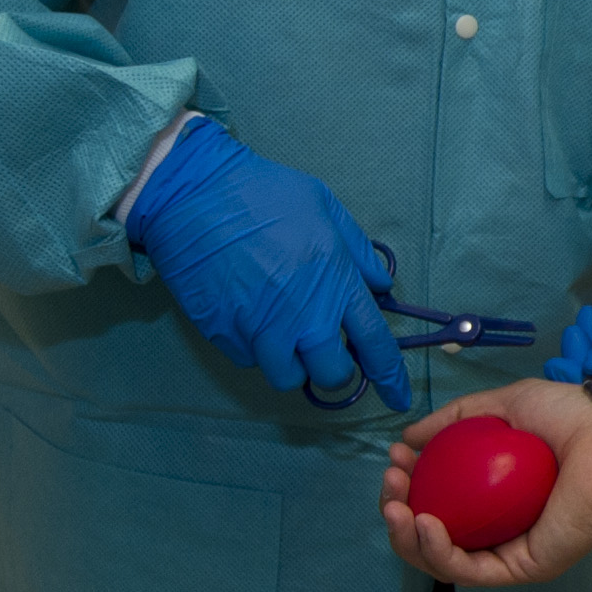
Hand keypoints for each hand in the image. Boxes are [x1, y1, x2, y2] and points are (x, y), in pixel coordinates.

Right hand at [125, 116, 409, 412]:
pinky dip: (255, 347)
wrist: (194, 194)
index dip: (390, 379)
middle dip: (334, 367)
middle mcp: (303, 317)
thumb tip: (379, 285)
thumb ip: (357, 252)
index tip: (397, 398)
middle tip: (324, 346)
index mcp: (336, 285)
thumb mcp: (325, 209)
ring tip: (284, 332)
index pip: (376, 347)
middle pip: (332, 375)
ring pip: (288, 378)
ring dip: (293, 363)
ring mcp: (261, 330)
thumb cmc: (263, 193)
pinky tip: (248, 314)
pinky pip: (248, 359)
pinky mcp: (224, 334)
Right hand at [379, 379, 591, 584]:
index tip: (396, 460)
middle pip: (434, 536)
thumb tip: (408, 437)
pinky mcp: (524, 568)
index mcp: (496, 498)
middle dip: (398, 514)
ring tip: (395, 507)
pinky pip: (470, 570)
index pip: (441, 502)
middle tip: (390, 484)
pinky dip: (438, 551)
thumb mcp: (504, 406)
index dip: (409, 487)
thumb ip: (455, 418)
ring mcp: (512, 552)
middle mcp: (502, 529)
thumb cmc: (573, 418)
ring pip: (444, 560)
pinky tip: (423, 522)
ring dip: (407, 537)